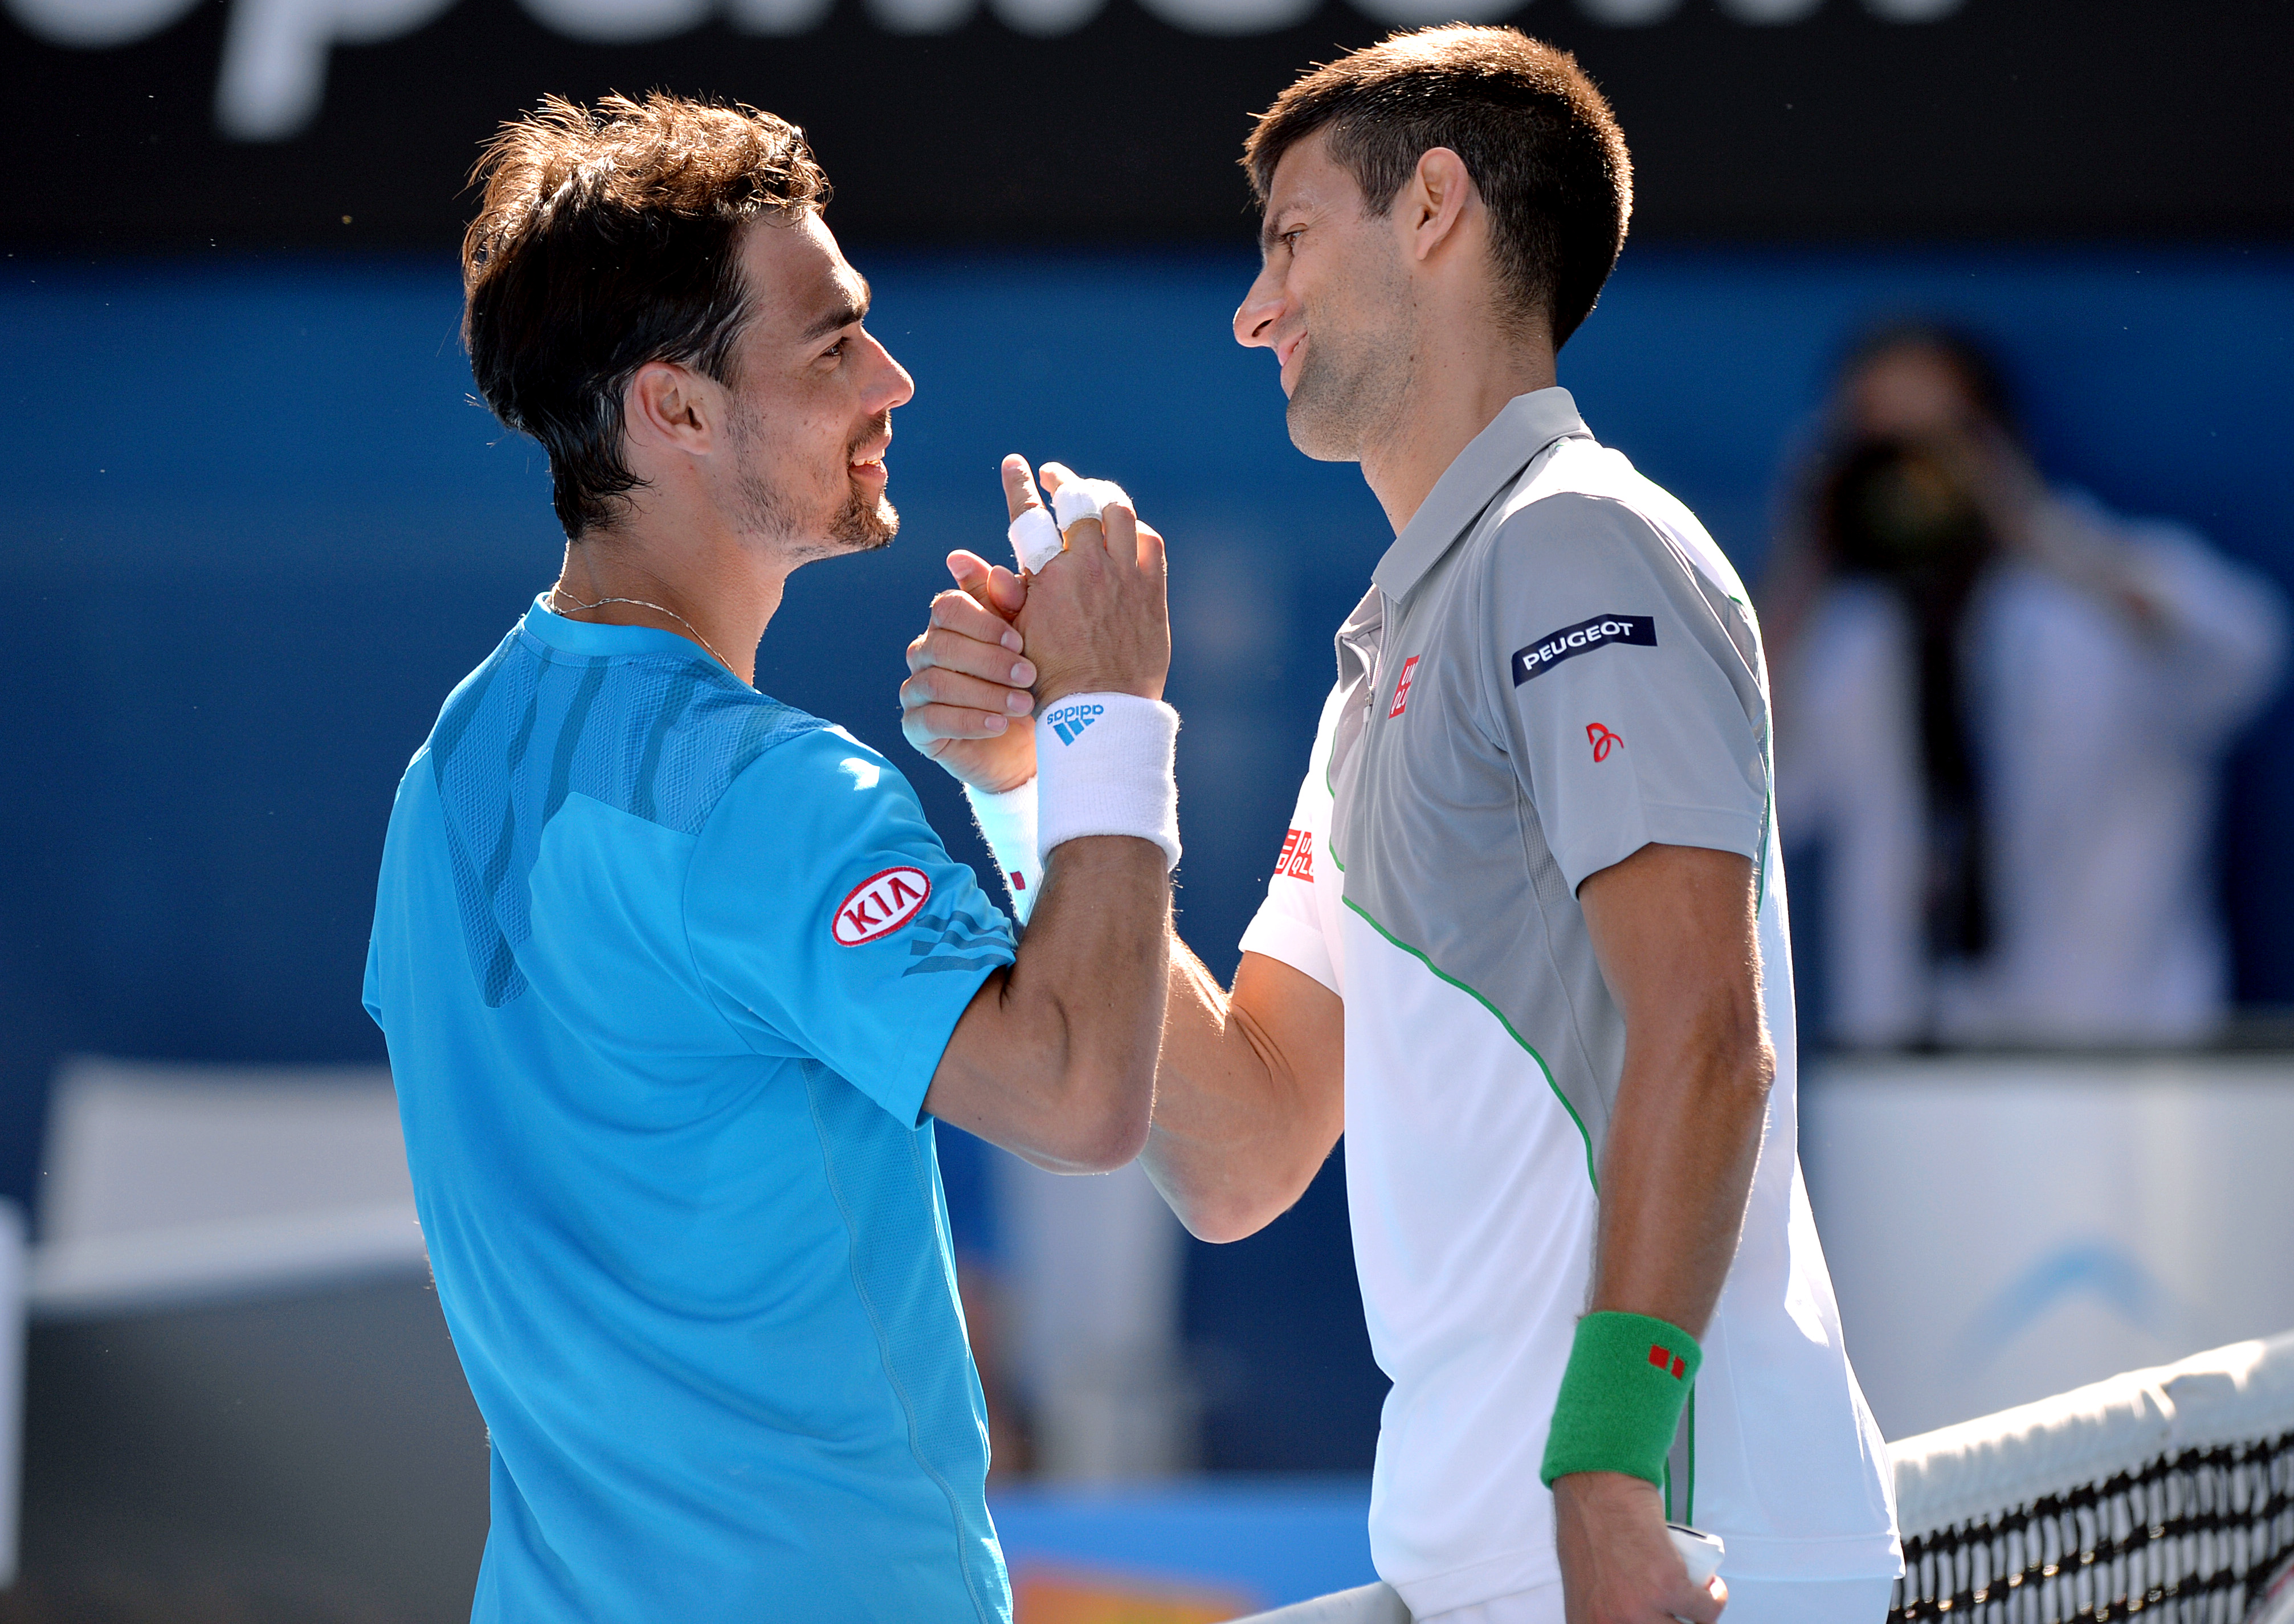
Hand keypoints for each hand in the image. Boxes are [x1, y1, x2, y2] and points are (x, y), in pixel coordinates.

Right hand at [900, 552, 1037, 792]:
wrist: (1031, 744)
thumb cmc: (1028, 682)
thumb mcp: (1026, 639)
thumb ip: (1003, 600)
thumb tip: (959, 558)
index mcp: (949, 624)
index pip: (948, 606)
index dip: (983, 622)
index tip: (1020, 641)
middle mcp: (925, 652)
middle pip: (941, 644)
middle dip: (989, 661)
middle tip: (1029, 675)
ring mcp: (916, 690)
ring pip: (935, 682)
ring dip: (984, 693)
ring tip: (1023, 704)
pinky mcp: (916, 729)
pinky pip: (930, 720)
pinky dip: (968, 721)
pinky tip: (999, 725)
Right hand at [1016, 459, 1169, 706]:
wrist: (1102, 710)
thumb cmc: (1049, 677)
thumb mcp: (1013, 632)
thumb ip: (994, 590)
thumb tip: (958, 556)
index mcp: (1049, 576)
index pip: (1030, 515)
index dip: (1019, 485)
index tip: (1014, 464)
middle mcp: (1089, 567)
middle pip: (1079, 501)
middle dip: (1064, 483)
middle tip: (1056, 479)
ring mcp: (1125, 575)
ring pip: (1118, 511)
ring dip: (1102, 498)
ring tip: (1092, 497)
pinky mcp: (1151, 590)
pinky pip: (1148, 540)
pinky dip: (1134, 530)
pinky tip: (1124, 532)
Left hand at [1554, 1473, 1724, 1623]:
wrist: (1596, 1489)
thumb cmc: (1588, 1529)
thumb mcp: (1586, 1589)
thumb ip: (1605, 1615)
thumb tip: (1630, 1620)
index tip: (1667, 1619)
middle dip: (1678, 1622)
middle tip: (1680, 1612)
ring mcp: (1640, 1611)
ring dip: (1700, 1617)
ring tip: (1699, 1602)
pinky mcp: (1667, 1587)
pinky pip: (1706, 1609)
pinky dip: (1715, 1597)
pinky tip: (1712, 1587)